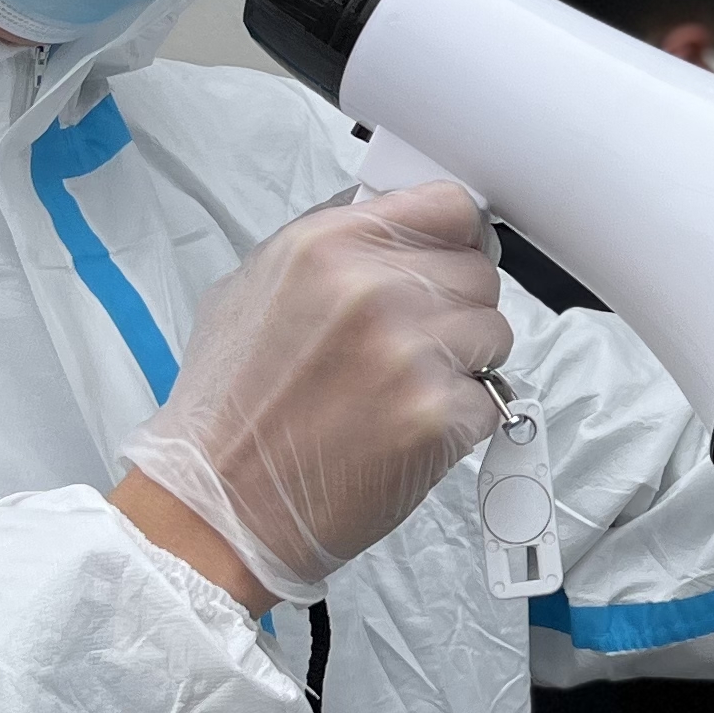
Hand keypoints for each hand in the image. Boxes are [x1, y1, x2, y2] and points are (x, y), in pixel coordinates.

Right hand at [117, 182, 511, 608]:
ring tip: (405, 390)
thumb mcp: (252, 288)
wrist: (218, 506)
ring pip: (495, 333)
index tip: (452, 260)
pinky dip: (461, 418)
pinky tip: (406, 430)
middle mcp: (373, 290)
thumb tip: (393, 223)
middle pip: (478, 272)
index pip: (448, 206)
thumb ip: (329, 245)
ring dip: (465, 363)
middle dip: (456, 308)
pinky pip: (490, 400)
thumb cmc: (228, 408)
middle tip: (414, 345)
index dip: (457, 238)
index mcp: (327, 246)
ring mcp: (410, 354)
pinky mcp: (437, 417)